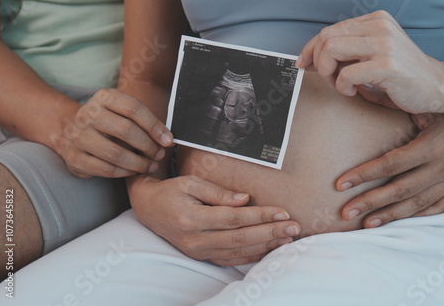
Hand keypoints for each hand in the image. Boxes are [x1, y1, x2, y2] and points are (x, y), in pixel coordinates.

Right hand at [51, 88, 173, 177]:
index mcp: (104, 97)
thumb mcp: (122, 112)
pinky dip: (125, 173)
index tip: (168, 140)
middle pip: (126, 130)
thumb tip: (167, 139)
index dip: (155, 126)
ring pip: (116, 154)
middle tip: (160, 155)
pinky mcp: (74, 157)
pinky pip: (106, 169)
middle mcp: (88, 114)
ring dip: (139, 163)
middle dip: (148, 146)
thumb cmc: (108, 122)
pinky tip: (134, 171)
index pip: (134, 108)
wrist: (69, 130)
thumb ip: (143, 121)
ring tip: (151, 165)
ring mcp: (78, 136)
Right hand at [128, 175, 300, 265]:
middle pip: (239, 238)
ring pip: (237, 252)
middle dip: (269, 233)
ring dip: (264, 246)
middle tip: (294, 227)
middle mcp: (195, 239)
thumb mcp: (190, 183)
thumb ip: (217, 192)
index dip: (259, 216)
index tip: (282, 211)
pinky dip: (250, 256)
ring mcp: (197, 251)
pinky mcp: (201, 256)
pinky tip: (268, 250)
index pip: (232, 219)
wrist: (149, 209)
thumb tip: (245, 199)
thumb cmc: (171, 191)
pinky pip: (229, 259)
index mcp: (191, 218)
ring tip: (287, 239)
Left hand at [296, 10, 443, 114]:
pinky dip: (343, 87)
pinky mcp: (387, 65)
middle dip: (318, 62)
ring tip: (341, 85)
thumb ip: (349, 53)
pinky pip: (346, 74)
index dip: (310, 48)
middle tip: (329, 79)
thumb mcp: (373, 56)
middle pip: (326, 38)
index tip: (303, 64)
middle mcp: (379, 27)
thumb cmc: (402, 77)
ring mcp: (384, 44)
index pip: (330, 30)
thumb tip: (312, 59)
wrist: (439, 88)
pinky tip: (355, 91)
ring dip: (328, 73)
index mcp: (375, 21)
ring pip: (331, 50)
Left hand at [337, 114, 443, 227]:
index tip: (341, 184)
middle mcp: (441, 168)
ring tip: (366, 224)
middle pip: (399, 190)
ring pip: (417, 204)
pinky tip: (399, 221)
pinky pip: (438, 208)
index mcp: (431, 146)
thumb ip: (395, 105)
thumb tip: (361, 90)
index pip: (390, 164)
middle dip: (370, 202)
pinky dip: (418, 216)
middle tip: (346, 212)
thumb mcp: (428, 106)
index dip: (363, 175)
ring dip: (390, 215)